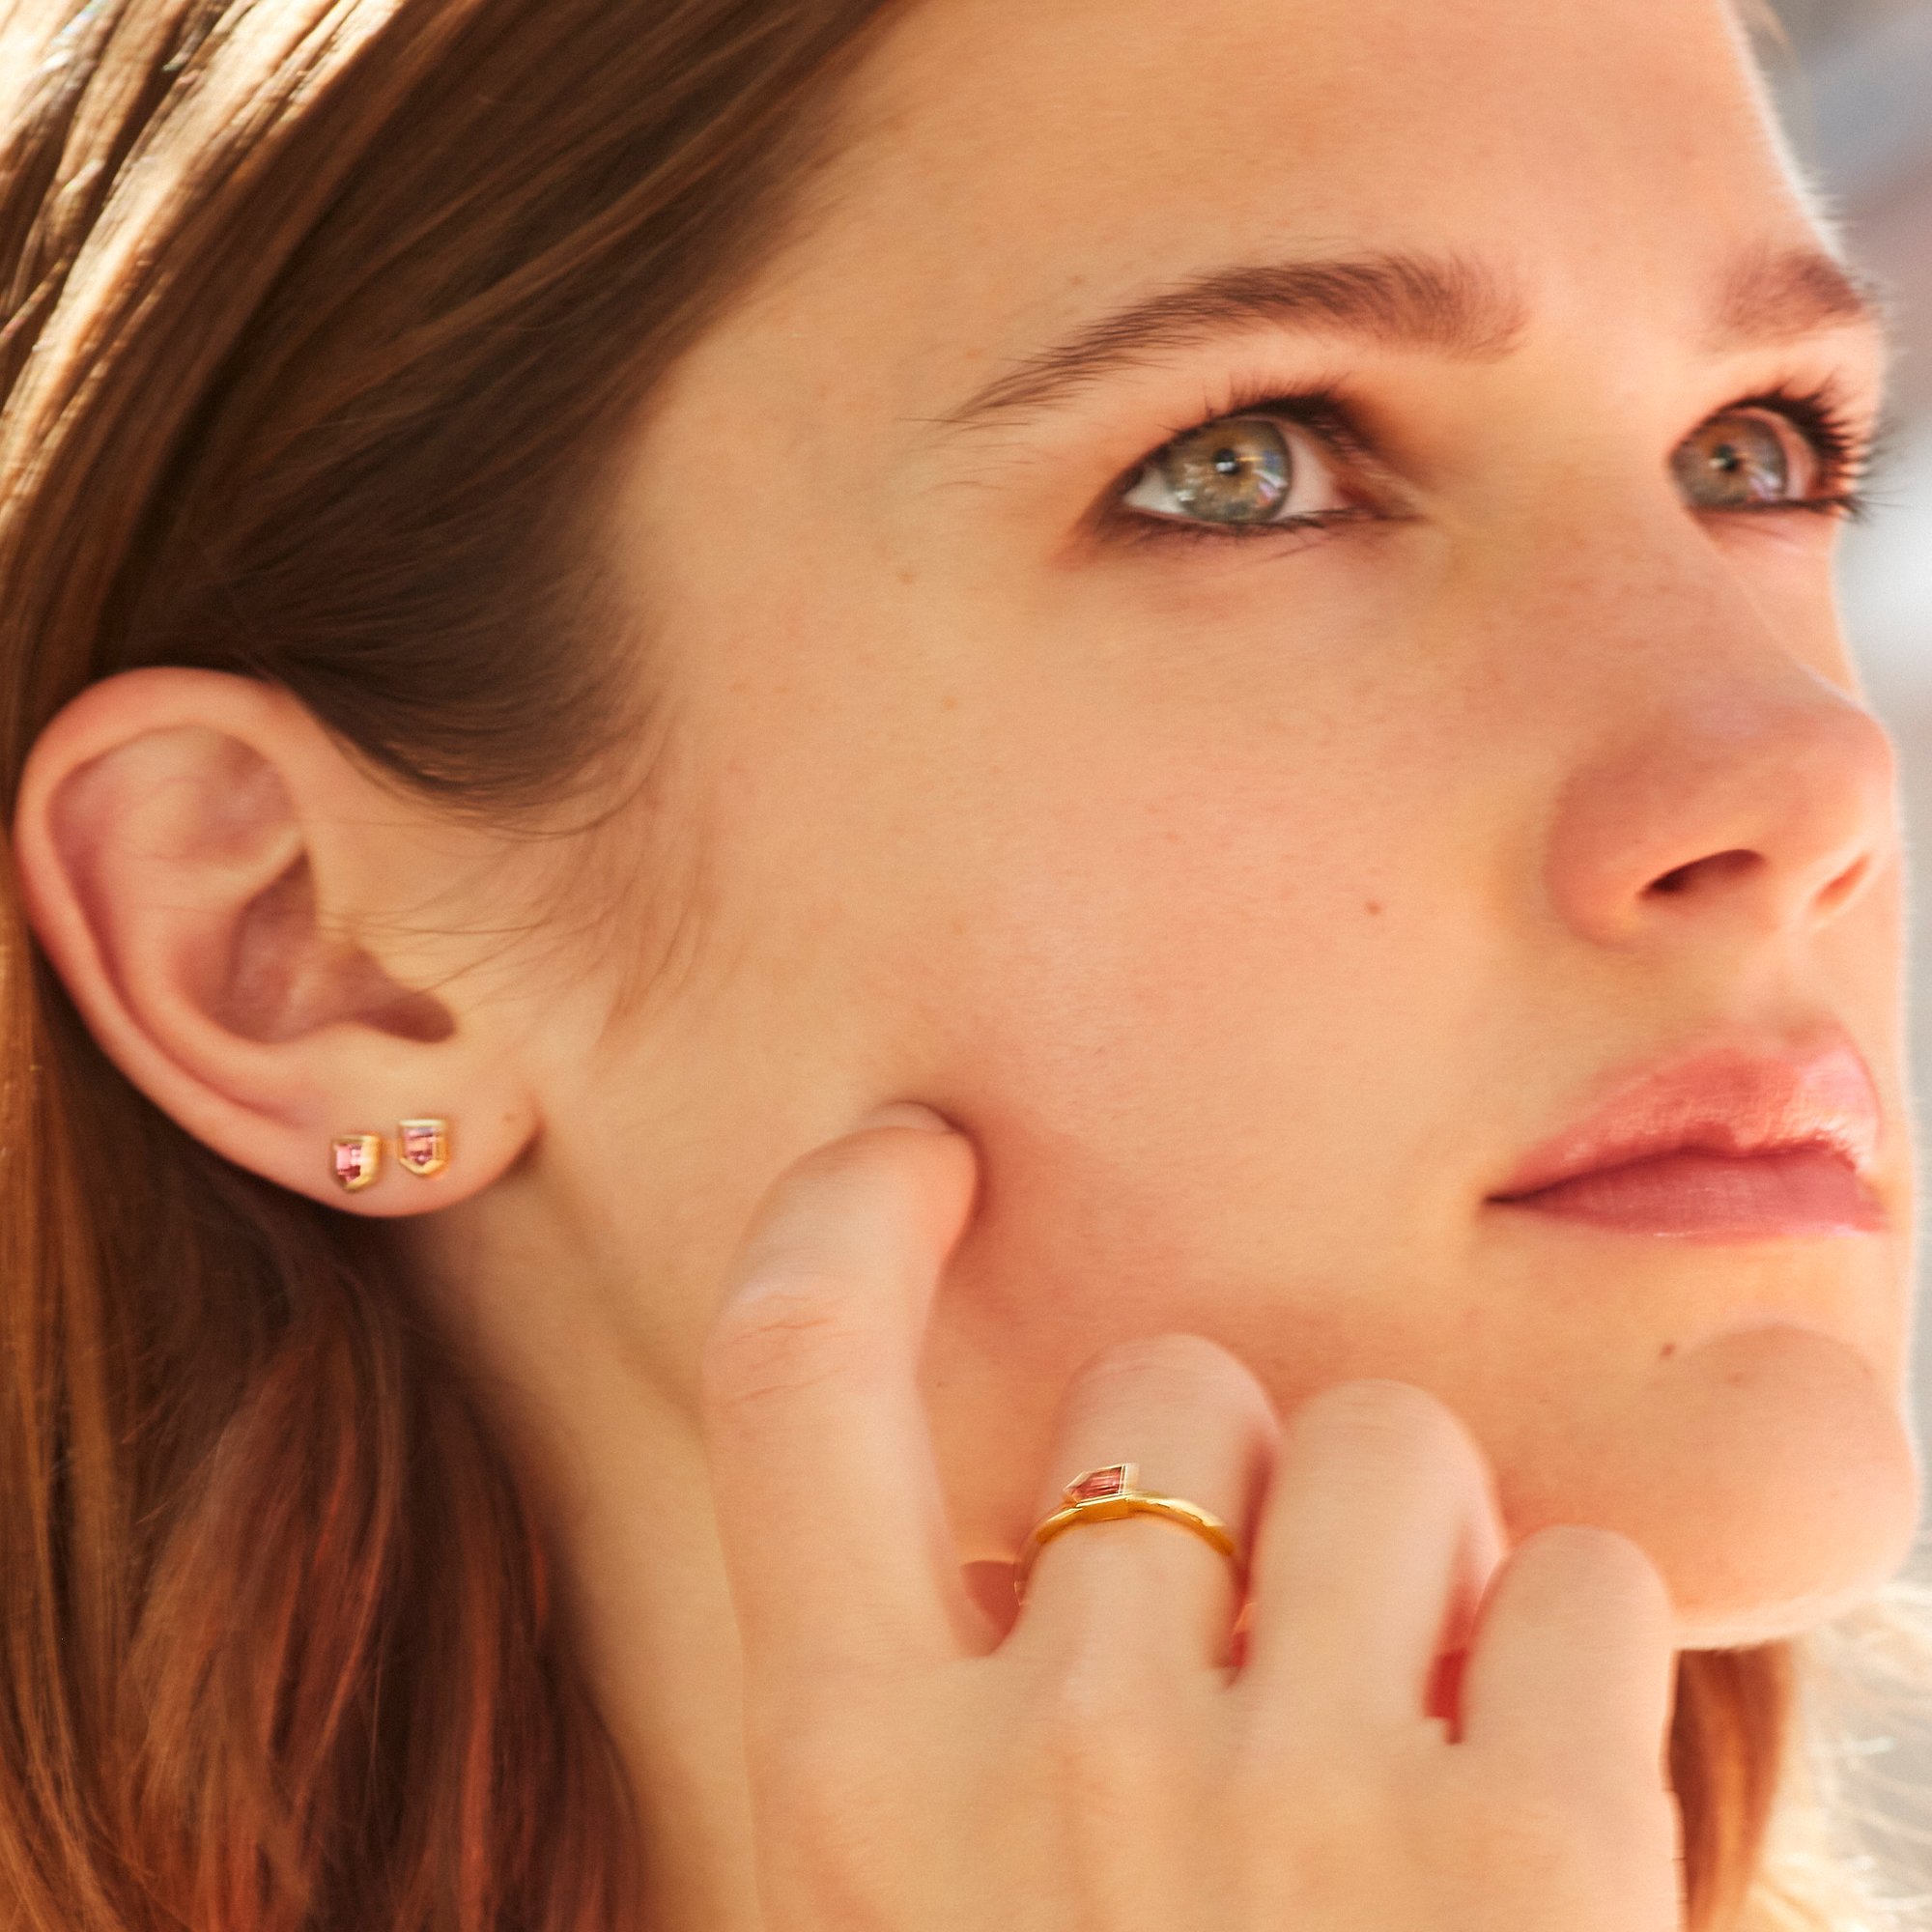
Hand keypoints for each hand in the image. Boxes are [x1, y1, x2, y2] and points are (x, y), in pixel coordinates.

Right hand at [699, 1108, 1683, 1931]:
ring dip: (1426, 1545)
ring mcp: (1290, 1809)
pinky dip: (1588, 1658)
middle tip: (1269, 1654)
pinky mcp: (1533, 1863)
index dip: (842, 1218)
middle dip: (1237, 1468)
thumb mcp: (941, 1931)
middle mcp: (1048, 1760)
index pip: (786, 1376)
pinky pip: (1589, 1582)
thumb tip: (1059, 1518)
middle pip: (1171, 1386)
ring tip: (1418, 1737)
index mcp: (856, 1786)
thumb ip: (962, 1724)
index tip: (918, 1155)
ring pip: (1388, 1443)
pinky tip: (1550, 1822)